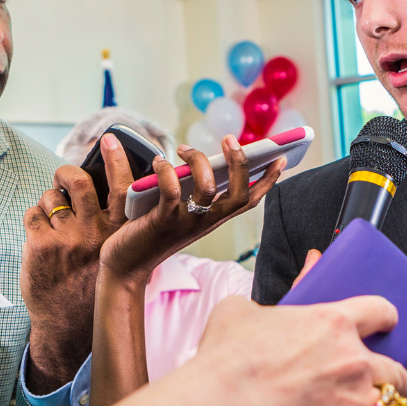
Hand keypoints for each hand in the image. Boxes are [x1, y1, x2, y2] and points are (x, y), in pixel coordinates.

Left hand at [21, 160, 113, 391]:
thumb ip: (119, 226)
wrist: (68, 326)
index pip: (125, 185)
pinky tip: (42, 233)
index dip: (118, 157)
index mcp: (120, 233)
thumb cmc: (94, 286)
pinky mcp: (41, 245)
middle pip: (81, 181)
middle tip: (65, 177)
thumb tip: (113, 187)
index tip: (110, 140)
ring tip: (53, 215)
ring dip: (50, 200)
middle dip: (68, 171)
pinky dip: (35, 218)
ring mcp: (68, 238)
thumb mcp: (119, 256)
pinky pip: (33, 213)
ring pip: (52, 196)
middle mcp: (96, 233)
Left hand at [98, 134, 283, 282]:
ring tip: (184, 148)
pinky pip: (171, 191)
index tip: (281, 159)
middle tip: (229, 139)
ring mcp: (187, 223)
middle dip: (240, 163)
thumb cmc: (147, 233)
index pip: (249, 200)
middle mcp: (206, 222)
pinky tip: (158, 161)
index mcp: (213, 218)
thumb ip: (187, 187)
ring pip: (208, 188)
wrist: (124, 266)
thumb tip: (190, 156)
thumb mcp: (176, 210)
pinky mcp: (163, 222)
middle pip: (239, 194)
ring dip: (198, 160)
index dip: (268, 181)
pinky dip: (166, 170)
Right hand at [186, 294, 406, 405]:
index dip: (387, 317)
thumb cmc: (225, 360)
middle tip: (386, 383)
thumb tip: (253, 310)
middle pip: (398, 371)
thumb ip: (255, 307)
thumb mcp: (237, 313)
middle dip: (397, 379)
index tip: (388, 323)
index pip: (381, 311)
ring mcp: (353, 402)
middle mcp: (353, 362)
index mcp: (333, 323)